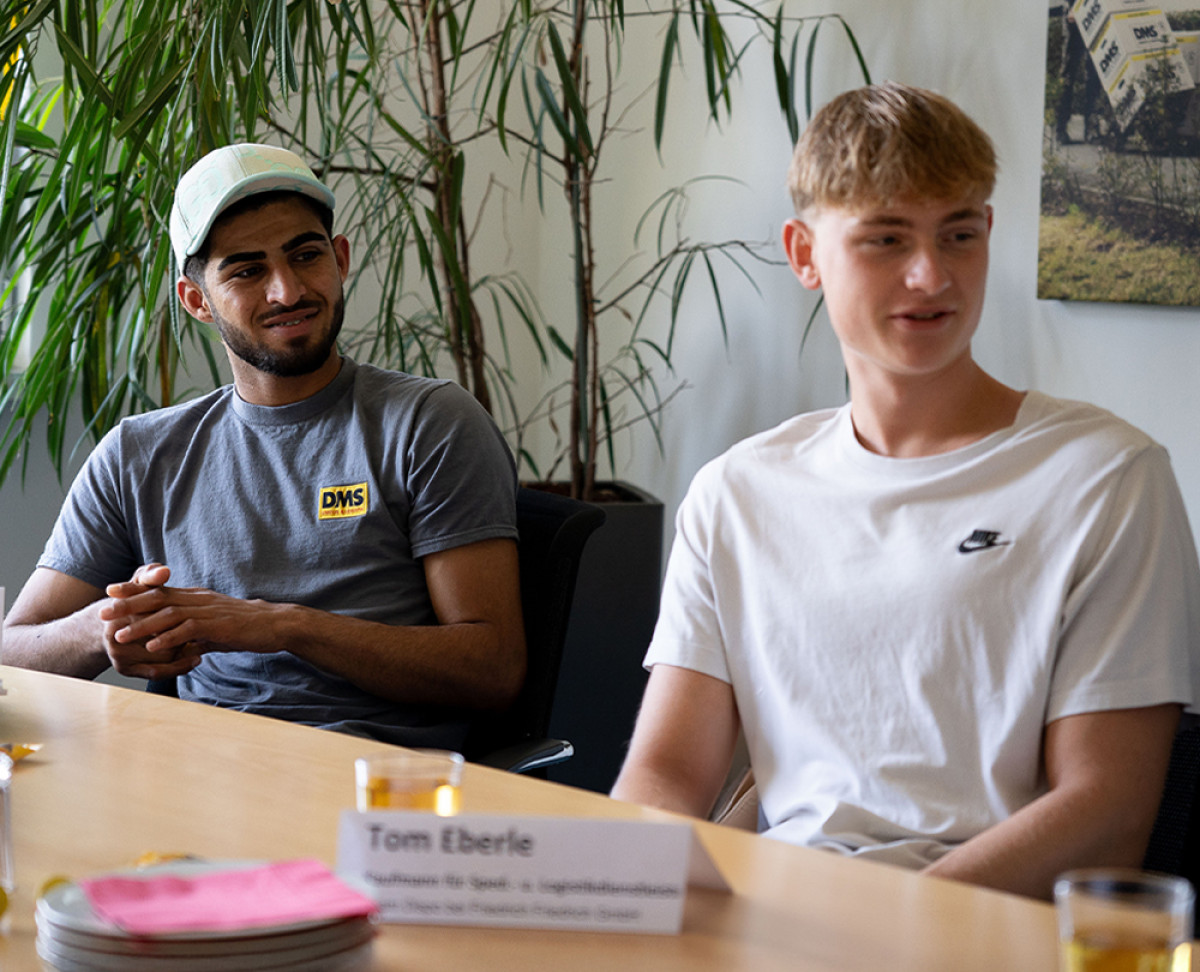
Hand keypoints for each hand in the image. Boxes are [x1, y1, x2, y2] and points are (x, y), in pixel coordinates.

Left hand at [100, 564, 286, 661]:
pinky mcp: (218, 625)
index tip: (111, 592)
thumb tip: (181, 644)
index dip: (134, 590)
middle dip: (128, 604)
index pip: (160, 590)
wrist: (275, 625)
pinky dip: (168, 638)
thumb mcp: (215, 627)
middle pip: (157, 598)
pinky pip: (188, 630)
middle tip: (102, 611)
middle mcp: (198, 599)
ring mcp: (208, 611)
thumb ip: (195, 632)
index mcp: (197, 597)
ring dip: (142, 625)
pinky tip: (151, 646)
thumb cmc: (246, 627)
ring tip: (120, 635)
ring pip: (168, 614)